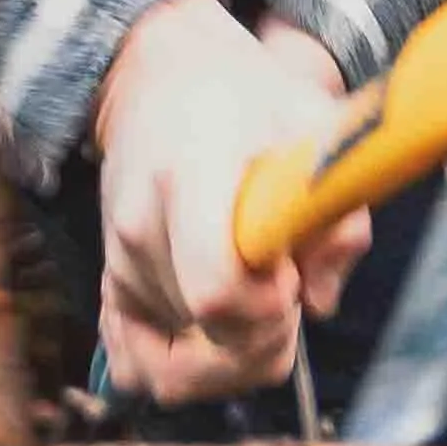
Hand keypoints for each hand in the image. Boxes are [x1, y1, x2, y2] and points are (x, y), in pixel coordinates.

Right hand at [91, 0, 371, 406]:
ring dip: (232, 353)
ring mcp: (119, 261)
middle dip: (266, 337)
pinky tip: (213, 332)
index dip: (270, 310)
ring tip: (253, 294)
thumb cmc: (247, 98)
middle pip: (207, 339)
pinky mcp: (109, 284)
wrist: (162, 76)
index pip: (218, 293)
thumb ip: (337, 217)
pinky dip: (181, 369)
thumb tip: (318, 303)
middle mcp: (142, 226)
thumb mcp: (316, 128)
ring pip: (180, 368)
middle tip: (285, 287)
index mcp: (192, 177)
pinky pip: (136, 370)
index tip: (291, 277)